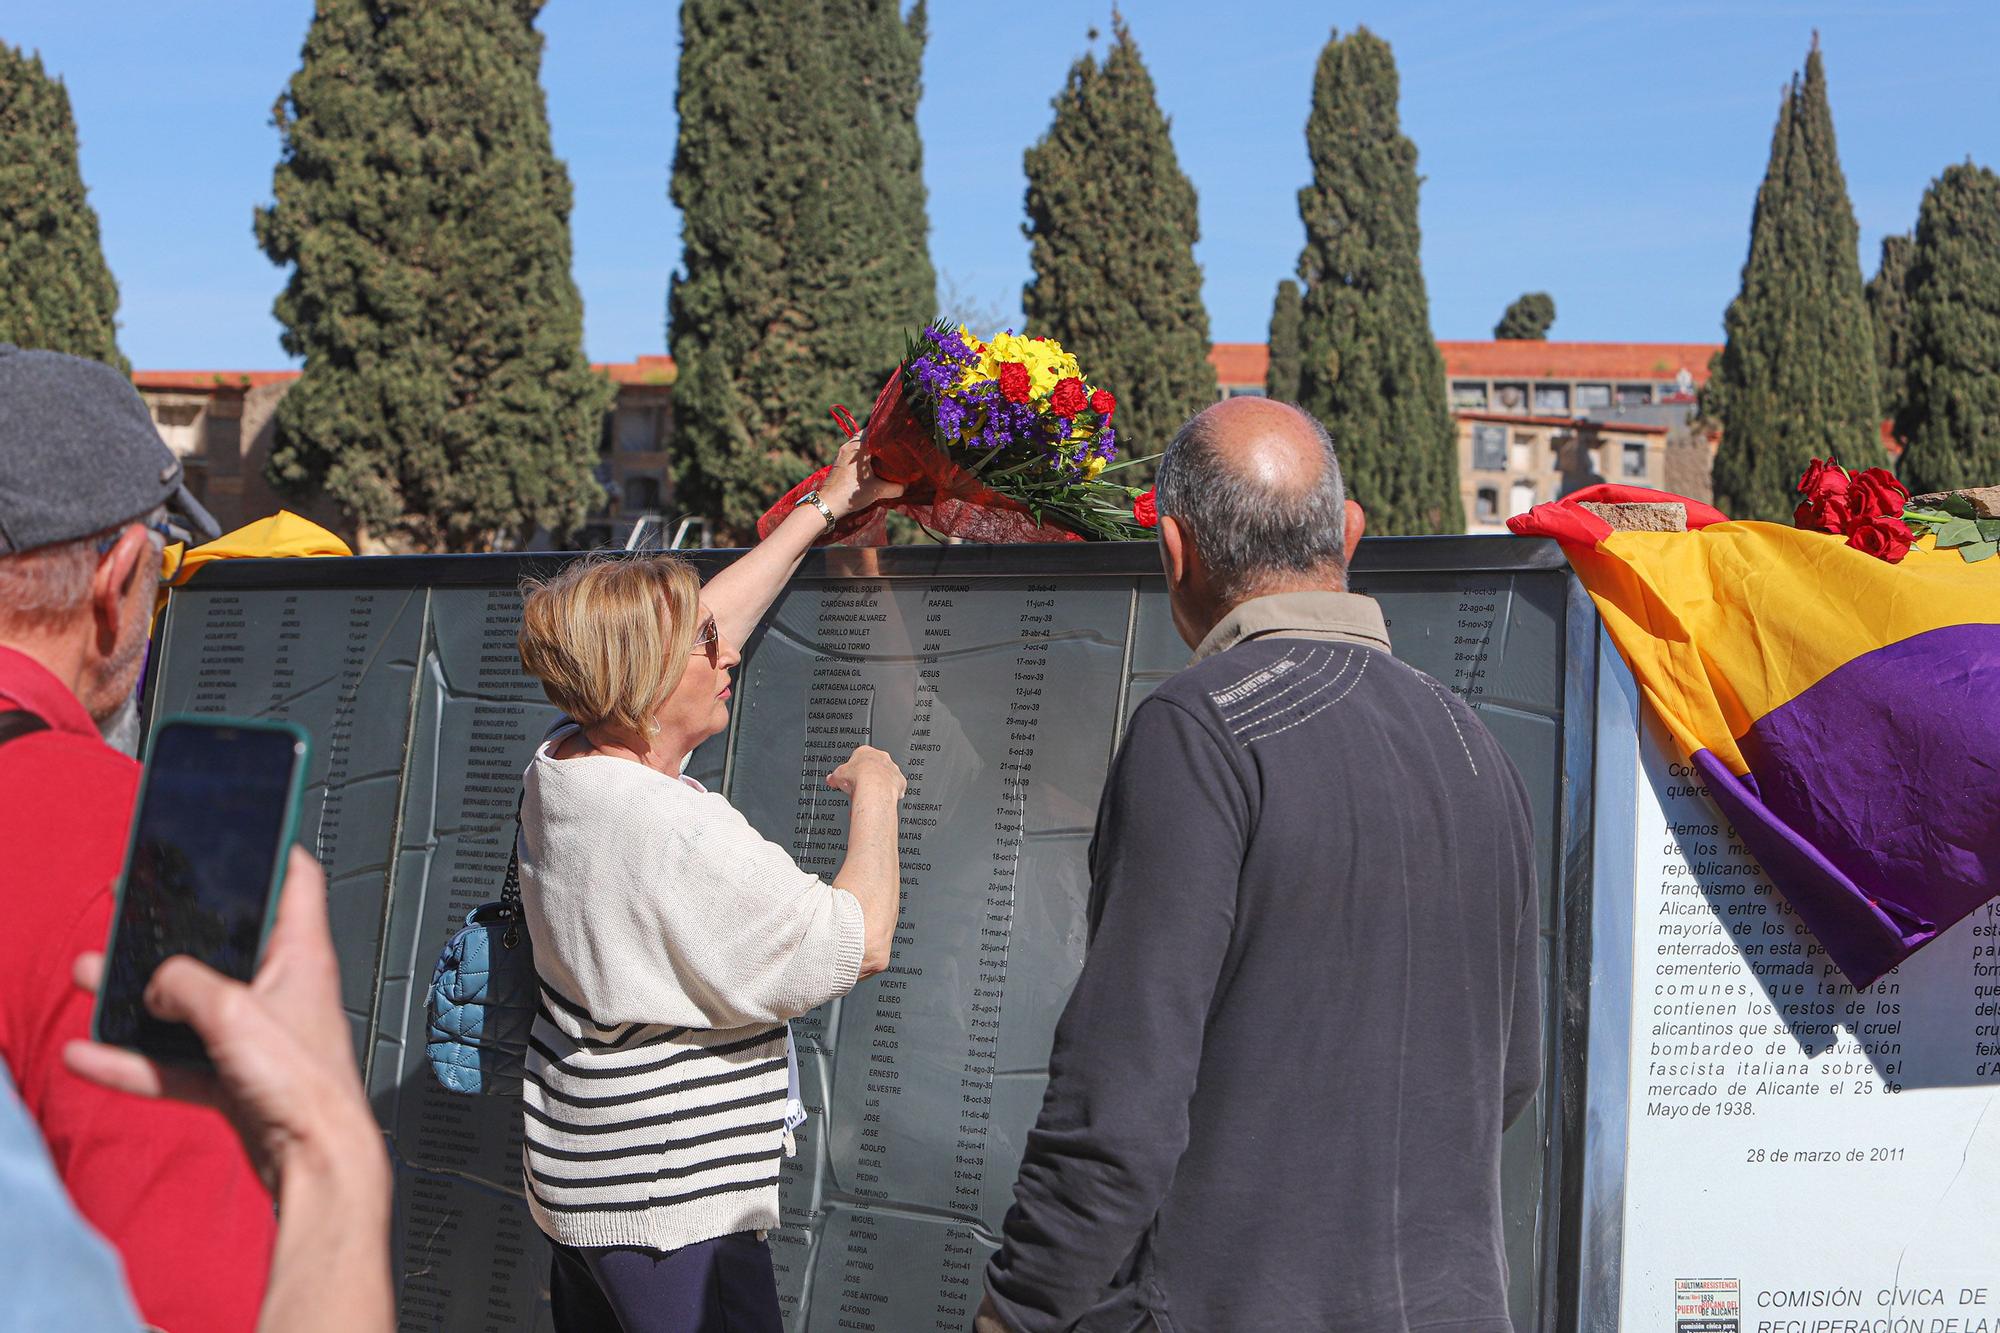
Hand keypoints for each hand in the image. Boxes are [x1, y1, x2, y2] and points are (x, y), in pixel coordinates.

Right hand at [63, 848, 384, 1194]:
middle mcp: (281, 988)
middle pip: (223, 942)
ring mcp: (256, 1033)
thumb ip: (184, 985)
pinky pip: (175, 1062)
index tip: (244, 829)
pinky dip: (134, 1061)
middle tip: (134, 910)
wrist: (314, 1162)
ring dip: (139, 995)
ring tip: (91, 975)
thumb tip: (156, 982)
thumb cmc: (305, 1085)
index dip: (273, 849)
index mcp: (301, 954)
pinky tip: (88, 1056)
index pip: (296, 881)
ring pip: (189, 1003)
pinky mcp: (236, 1077)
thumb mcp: (232, 1013)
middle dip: (174, 929)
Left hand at [817, 436, 905, 519]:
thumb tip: (905, 486)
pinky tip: (872, 464)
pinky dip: (863, 453)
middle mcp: (849, 446)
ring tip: (884, 455)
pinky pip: (854, 450)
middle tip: (893, 447)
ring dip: (871, 447)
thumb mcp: (877, 491)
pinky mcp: (839, 461)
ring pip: (860, 442)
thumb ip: (895, 488)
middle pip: (867, 435)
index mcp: (858, 448)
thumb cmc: (851, 494)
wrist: (828, 504)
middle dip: (880, 439)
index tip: (898, 438)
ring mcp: (842, 453)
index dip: (887, 432)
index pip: (874, 430)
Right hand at [828, 744, 906, 801]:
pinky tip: (882, 798)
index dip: (854, 769)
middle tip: (860, 787)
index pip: (859, 758)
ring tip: (871, 795)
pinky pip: (896, 786)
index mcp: (865, 751)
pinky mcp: (900, 781)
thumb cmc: (858, 778)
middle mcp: (881, 757)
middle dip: (868, 775)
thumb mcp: (838, 775)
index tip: (851, 777)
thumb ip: (834, 776)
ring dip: (880, 783)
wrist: (874, 788)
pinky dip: (891, 792)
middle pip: (874, 766)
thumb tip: (830, 779)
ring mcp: (892, 768)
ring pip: (887, 775)